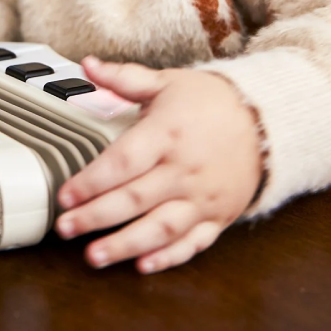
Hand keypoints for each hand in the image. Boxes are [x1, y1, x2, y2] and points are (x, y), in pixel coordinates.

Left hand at [55, 57, 262, 273]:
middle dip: (95, 217)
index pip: (123, 162)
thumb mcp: (167, 83)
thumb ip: (125, 78)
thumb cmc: (211, 101)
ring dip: (125, 245)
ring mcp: (203, 197)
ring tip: (94, 256)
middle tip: (65, 228)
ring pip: (160, 229)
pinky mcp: (218, 217)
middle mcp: (184, 169)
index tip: (65, 195)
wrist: (266, 119)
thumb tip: (88, 64)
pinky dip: (168, 258)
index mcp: (167, 134)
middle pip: (134, 199)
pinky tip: (143, 266)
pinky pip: (192, 243)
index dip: (90, 181)